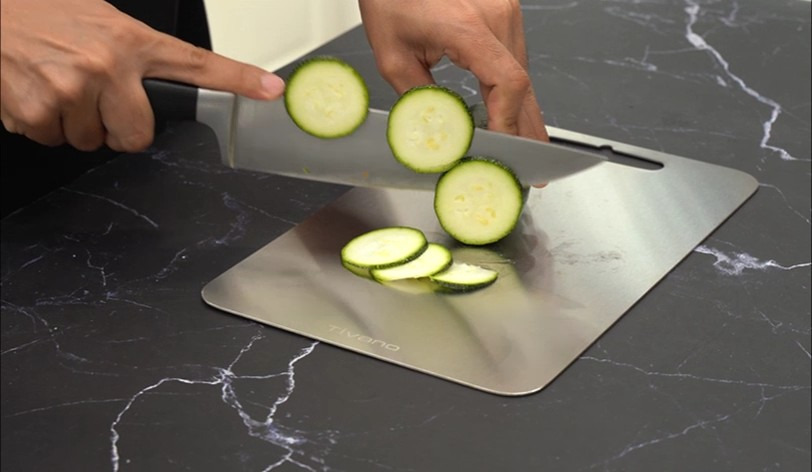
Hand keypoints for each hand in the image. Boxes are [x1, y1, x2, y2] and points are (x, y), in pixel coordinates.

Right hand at [0, 0, 283, 151]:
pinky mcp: (35, 110)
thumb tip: (153, 84)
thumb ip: (132, 54)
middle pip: (137, 137)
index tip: (270, 90)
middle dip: (118, 128)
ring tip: (56, 83)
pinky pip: (52, 140)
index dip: (240, 80)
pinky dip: (41, 123)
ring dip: (74, 122)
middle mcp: (106, 65)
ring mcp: (70, 90)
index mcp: (131, 41)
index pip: (198, 64)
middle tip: (96, 99)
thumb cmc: (41, 11)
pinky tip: (33, 90)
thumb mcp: (99, 21)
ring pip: (91, 142)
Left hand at [358, 0, 547, 141]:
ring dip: (522, 110)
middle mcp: (497, 15)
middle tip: (530, 165)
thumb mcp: (392, 56)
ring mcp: (506, 11)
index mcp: (468, 26)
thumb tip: (443, 136)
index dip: (509, 122)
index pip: (508, 83)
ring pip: (524, 73)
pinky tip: (510, 111)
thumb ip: (421, 100)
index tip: (503, 149)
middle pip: (524, 83)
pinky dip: (513, 88)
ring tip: (521, 144)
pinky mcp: (505, 11)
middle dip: (526, 129)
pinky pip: (515, 57)